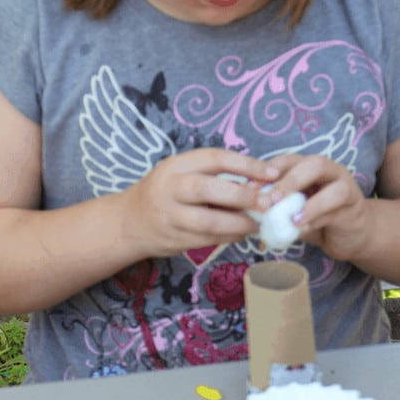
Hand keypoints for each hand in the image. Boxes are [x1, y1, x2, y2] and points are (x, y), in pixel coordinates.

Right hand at [126, 148, 277, 256]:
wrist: (128, 223)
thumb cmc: (164, 192)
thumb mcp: (181, 173)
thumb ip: (212, 175)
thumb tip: (258, 182)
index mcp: (176, 166)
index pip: (215, 159)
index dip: (246, 165)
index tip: (271, 173)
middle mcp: (170, 189)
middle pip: (209, 189)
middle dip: (243, 196)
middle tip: (268, 202)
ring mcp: (170, 216)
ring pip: (209, 221)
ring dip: (239, 223)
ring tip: (257, 223)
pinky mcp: (174, 240)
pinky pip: (207, 239)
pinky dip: (229, 237)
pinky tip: (242, 233)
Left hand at [255, 154, 371, 260]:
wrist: (350, 237)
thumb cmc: (316, 221)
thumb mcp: (292, 213)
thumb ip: (275, 209)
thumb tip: (247, 211)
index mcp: (308, 167)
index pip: (286, 161)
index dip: (267, 172)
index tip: (249, 189)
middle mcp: (328, 169)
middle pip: (311, 162)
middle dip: (288, 179)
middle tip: (268, 200)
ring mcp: (344, 183)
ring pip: (326, 176)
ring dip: (305, 195)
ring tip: (287, 216)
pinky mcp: (353, 203)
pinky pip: (335, 203)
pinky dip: (315, 213)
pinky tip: (300, 226)